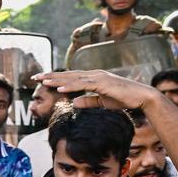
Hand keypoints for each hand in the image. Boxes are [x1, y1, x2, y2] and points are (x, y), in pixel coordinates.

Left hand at [36, 69, 154, 110]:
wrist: (142, 98)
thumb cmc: (124, 99)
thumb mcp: (101, 102)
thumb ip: (87, 101)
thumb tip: (73, 102)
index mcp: (93, 78)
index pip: (70, 77)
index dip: (55, 78)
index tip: (42, 80)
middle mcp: (94, 75)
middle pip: (68, 75)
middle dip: (51, 76)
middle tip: (35, 78)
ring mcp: (99, 78)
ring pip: (73, 78)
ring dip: (57, 79)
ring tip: (43, 82)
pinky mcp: (103, 83)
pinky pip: (84, 84)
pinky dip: (71, 85)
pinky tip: (60, 87)